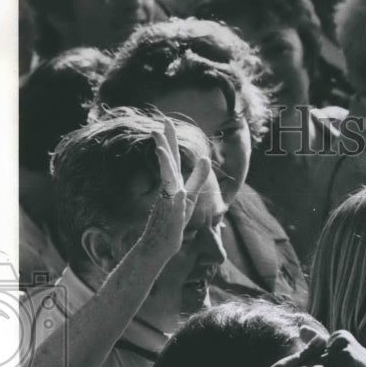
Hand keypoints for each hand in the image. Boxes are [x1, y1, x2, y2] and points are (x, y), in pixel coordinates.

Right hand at [140, 117, 212, 264]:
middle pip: (167, 161)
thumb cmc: (174, 222)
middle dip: (165, 141)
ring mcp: (168, 198)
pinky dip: (173, 188)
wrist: (160, 245)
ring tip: (160, 141)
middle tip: (162, 121)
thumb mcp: (190, 197)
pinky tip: (175, 182)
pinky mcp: (171, 211)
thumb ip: (197, 178)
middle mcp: (168, 188)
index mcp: (173, 183)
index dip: (170, 141)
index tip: (165, 122)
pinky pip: (172, 196)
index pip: (171, 158)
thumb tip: (206, 159)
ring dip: (164, 158)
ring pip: (166, 176)